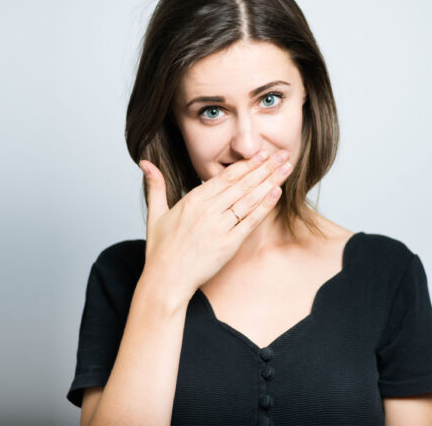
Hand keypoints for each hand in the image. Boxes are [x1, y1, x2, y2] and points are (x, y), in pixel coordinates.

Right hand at [137, 149, 293, 303]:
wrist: (166, 279)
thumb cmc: (160, 250)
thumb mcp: (155, 213)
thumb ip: (155, 185)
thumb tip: (145, 162)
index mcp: (192, 200)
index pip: (225, 177)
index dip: (246, 163)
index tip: (261, 152)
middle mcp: (207, 210)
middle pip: (241, 184)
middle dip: (264, 167)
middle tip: (282, 154)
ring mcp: (218, 227)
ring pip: (248, 199)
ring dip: (270, 181)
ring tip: (286, 168)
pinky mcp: (228, 244)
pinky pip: (249, 221)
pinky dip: (264, 206)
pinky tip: (277, 193)